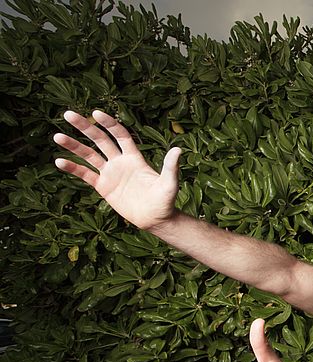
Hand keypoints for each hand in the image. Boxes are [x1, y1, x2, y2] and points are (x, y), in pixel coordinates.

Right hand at [53, 109, 180, 230]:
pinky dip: (72, 168)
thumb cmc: (165, 201)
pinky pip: (85, 175)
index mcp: (134, 157)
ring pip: (88, 155)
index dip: (109, 123)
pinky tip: (59, 161)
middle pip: (100, 139)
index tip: (96, 113)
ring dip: (73, 145)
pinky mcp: (103, 186)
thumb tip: (178, 150)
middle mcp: (120, 162)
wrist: (155, 219)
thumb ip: (170, 167)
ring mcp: (110, 173)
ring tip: (57, 136)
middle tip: (68, 114)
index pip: (120, 135)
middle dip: (85, 127)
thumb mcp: (169, 184)